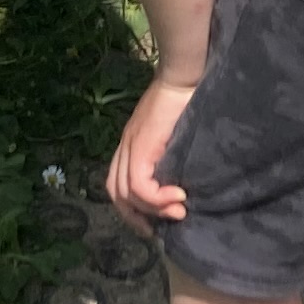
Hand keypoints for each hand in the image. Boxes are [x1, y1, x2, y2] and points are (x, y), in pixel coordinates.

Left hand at [106, 75, 196, 226]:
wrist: (183, 74)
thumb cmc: (187, 99)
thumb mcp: (178, 134)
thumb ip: (173, 154)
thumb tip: (185, 181)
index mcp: (131, 145)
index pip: (118, 185)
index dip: (133, 208)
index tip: (156, 222)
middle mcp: (125, 148)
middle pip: (116, 193)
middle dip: (137, 217)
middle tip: (161, 229)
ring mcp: (130, 146)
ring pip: (126, 192)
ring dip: (152, 209)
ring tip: (178, 212)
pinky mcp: (140, 145)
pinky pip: (138, 183)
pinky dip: (156, 197)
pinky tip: (177, 196)